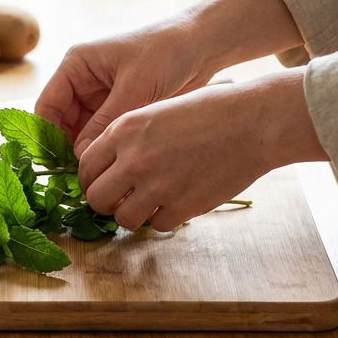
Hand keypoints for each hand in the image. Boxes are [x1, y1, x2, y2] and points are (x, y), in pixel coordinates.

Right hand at [35, 0, 305, 155]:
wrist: (203, 46)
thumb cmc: (166, 53)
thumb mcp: (134, 88)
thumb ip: (106, 123)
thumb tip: (82, 158)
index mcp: (77, 66)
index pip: (47, 106)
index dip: (47, 136)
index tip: (57, 165)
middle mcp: (83, 82)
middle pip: (62, 125)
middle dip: (69, 150)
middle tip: (81, 179)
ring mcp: (100, 97)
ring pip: (81, 134)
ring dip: (87, 154)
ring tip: (98, 177)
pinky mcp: (118, 110)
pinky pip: (102, 136)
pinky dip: (105, 151)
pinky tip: (113, 169)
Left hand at [77, 69, 327, 231]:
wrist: (251, 123)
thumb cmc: (207, 112)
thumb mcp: (155, 113)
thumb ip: (127, 139)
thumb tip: (109, 168)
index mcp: (123, 130)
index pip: (85, 167)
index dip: (92, 179)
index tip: (103, 182)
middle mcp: (134, 159)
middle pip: (97, 198)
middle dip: (106, 202)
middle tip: (121, 198)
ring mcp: (158, 185)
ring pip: (122, 219)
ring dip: (132, 214)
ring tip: (148, 202)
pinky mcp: (183, 206)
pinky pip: (156, 225)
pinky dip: (163, 218)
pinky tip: (175, 202)